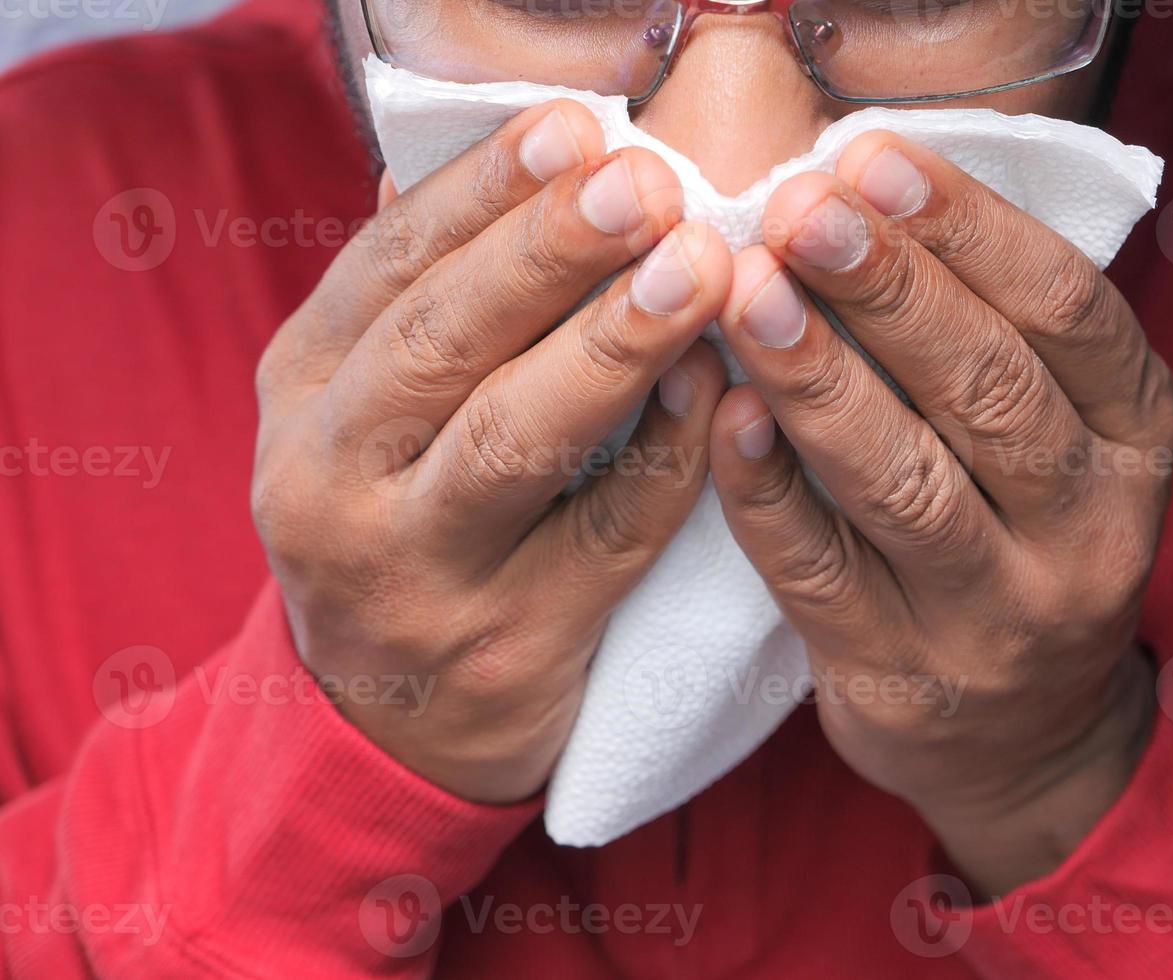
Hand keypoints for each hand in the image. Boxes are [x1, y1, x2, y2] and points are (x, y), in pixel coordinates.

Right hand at [252, 103, 731, 803]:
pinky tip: (717, 390)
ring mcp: (412, 572)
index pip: (386, 267)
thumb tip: (461, 164)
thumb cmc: (400, 524)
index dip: (481, 194)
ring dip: (612, 345)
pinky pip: (605, 538)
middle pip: (441, 343)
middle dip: (548, 253)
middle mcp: (331, 481)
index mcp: (302, 395)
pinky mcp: (508, 645)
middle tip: (644, 185)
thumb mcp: (362, 415)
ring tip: (695, 270)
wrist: (387, 722)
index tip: (573, 130)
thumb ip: (408, 303)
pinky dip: (666, 458)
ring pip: (514, 441)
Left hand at [708, 133, 1172, 894]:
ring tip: (746, 290)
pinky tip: (723, 412)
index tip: (873, 160)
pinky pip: (821, 572)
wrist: (1021, 740)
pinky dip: (767, 488)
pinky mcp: (901, 677)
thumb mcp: (1061, 437)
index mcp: (1135, 440)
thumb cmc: (1019, 541)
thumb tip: (861, 197)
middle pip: (988, 390)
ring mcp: (996, 616)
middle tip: (798, 208)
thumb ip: (993, 332)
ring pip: (905, 483)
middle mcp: (1086, 530)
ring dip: (818, 376)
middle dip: (887, 288)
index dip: (971, 230)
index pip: (1067, 314)